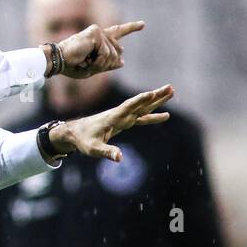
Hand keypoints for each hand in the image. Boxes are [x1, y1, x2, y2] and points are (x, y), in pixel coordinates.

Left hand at [48, 84, 173, 160]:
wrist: (74, 133)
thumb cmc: (83, 141)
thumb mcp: (93, 149)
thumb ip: (107, 152)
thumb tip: (120, 158)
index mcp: (112, 118)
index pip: (128, 107)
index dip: (140, 100)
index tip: (152, 93)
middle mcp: (119, 114)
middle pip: (140, 104)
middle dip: (155, 96)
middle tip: (170, 87)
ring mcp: (122, 117)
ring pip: (143, 108)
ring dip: (157, 101)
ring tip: (171, 92)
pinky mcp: (124, 121)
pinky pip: (141, 117)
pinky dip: (153, 116)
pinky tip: (165, 115)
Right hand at [55, 21, 144, 77]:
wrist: (59, 61)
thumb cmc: (72, 66)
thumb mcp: (94, 68)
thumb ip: (108, 64)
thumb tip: (122, 62)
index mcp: (100, 39)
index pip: (119, 32)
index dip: (131, 28)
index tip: (143, 24)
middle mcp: (101, 33)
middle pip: (117, 52)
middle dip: (106, 64)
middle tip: (88, 65)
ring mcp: (99, 32)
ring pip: (112, 54)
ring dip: (99, 64)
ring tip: (85, 62)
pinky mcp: (96, 33)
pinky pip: (106, 53)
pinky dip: (97, 61)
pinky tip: (86, 59)